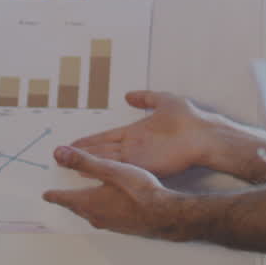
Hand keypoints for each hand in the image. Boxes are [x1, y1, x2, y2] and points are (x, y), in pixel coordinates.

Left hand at [43, 146, 191, 240]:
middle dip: (68, 200)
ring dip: (84, 206)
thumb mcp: (110, 170)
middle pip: (76, 207)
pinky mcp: (121, 227)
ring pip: (90, 214)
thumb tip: (58, 153)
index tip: (46, 194)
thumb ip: (84, 161)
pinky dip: (99, 210)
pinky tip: (108, 206)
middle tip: (61, 196)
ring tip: (82, 200)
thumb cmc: (139, 191)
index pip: (64, 198)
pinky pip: (104, 218)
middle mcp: (96, 216)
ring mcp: (109, 224)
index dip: (54, 194)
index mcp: (89, 201)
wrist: (163, 215)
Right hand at [70, 90, 220, 176]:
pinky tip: (87, 170)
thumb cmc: (189, 119)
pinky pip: (119, 167)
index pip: (108, 137)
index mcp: (137, 132)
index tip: (74, 142)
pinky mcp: (145, 165)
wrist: (204, 134)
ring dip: (87, 160)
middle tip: (61, 155)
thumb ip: (146, 97)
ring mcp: (138, 156)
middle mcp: (134, 146)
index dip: (90, 140)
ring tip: (67, 163)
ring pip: (106, 159)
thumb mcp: (164, 101)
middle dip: (83, 152)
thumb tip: (129, 94)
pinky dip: (103, 169)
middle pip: (102, 150)